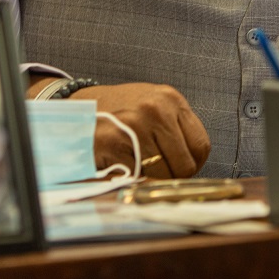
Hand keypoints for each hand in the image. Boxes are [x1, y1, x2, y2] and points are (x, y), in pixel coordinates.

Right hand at [74, 82, 210, 178]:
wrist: (77, 111)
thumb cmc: (120, 113)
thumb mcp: (153, 107)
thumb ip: (175, 129)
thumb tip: (194, 166)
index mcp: (170, 99)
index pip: (201, 146)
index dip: (192, 163)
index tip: (178, 167)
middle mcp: (155, 110)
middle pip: (184, 165)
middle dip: (172, 175)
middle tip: (155, 170)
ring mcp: (134, 126)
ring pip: (163, 175)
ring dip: (152, 179)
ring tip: (137, 166)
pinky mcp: (113, 144)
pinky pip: (137, 178)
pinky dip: (132, 179)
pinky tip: (121, 165)